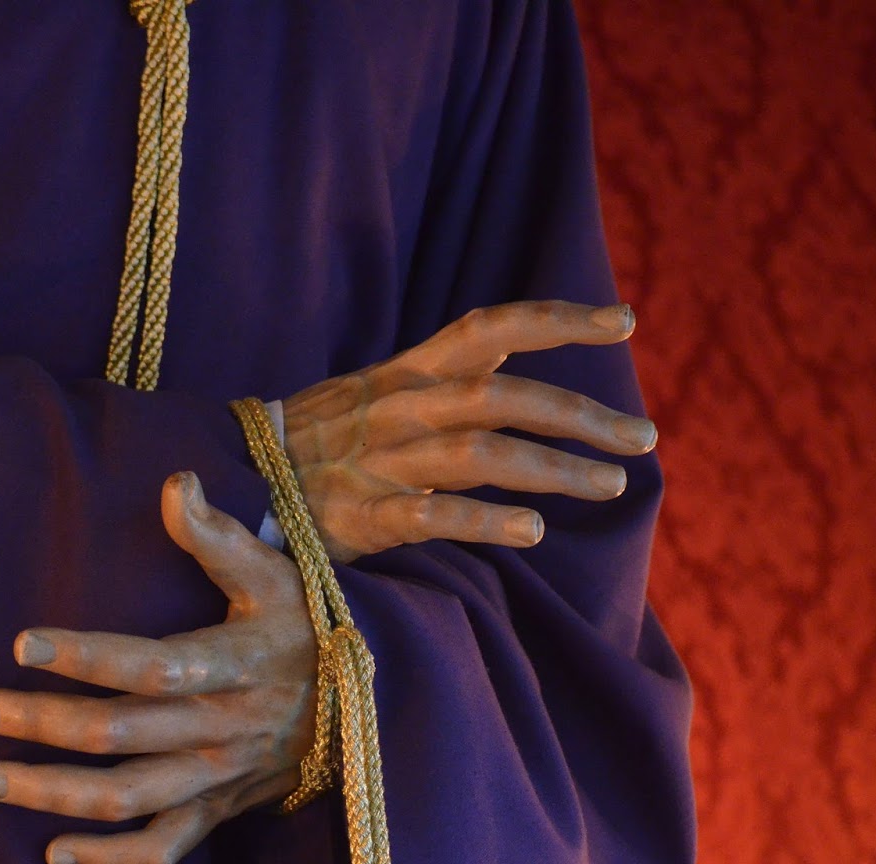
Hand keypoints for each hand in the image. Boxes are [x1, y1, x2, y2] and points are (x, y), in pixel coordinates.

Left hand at [0, 472, 315, 863]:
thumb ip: (219, 537)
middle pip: (118, 734)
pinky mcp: (218, 811)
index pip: (152, 667)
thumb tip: (175, 484)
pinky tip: (52, 854)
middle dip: (36, 724)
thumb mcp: (277, 575)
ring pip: (126, 799)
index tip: (21, 644)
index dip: (87, 657)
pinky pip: (163, 850)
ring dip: (48, 794)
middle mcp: (222, 730)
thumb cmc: (307, 629)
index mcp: (236, 666)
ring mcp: (218, 778)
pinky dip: (109, 860)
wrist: (365, 710)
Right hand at [281, 300, 656, 560]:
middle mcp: (400, 408)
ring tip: (612, 484)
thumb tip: (503, 344)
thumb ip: (440, 370)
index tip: (625, 322)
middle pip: (503, 396)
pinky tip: (533, 532)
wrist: (232, 483)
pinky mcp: (362, 518)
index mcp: (406, 373)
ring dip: (554, 469)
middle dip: (580, 415)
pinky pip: (431, 515)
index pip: (491, 328)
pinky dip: (486, 521)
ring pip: (480, 454)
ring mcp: (381, 463)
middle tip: (643, 437)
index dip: (559, 320)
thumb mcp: (374, 388)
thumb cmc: (315, 441)